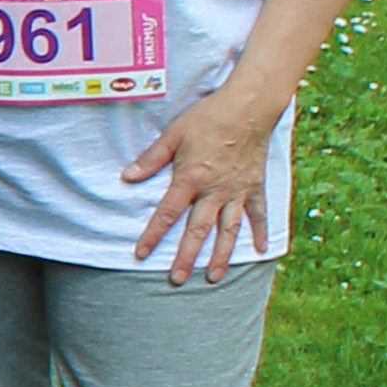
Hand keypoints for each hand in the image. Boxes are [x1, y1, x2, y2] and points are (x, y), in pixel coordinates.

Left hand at [121, 89, 279, 284]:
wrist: (249, 106)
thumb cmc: (208, 117)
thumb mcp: (173, 134)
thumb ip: (151, 159)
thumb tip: (127, 177)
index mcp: (191, 179)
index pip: (167, 213)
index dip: (152, 235)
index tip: (141, 254)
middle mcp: (215, 191)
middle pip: (198, 230)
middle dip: (187, 257)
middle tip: (177, 279)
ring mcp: (238, 191)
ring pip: (228, 230)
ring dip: (221, 255)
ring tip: (214, 277)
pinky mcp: (255, 186)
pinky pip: (258, 214)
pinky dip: (259, 232)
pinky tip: (260, 251)